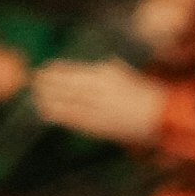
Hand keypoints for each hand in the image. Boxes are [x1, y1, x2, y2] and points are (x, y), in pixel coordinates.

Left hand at [33, 52, 169, 142]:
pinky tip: (48, 114)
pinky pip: (76, 121)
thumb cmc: (142, 93)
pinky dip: (61, 116)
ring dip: (50, 100)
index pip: (75, 71)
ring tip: (37, 97)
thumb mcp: (123, 72)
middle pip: (68, 87)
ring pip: (68, 104)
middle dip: (49, 84)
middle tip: (34, 81)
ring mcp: (99, 110)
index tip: (44, 69)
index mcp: (106, 74)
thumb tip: (89, 69)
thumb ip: (106, 69)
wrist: (159, 117)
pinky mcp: (100, 127)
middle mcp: (100, 91)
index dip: (57, 71)